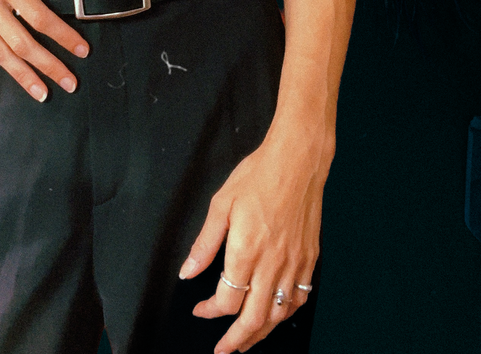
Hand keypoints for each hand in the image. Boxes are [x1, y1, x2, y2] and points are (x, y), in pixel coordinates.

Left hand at [178, 134, 327, 352]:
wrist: (297, 161)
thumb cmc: (259, 176)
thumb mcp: (221, 205)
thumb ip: (204, 244)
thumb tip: (188, 272)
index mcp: (246, 251)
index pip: (227, 300)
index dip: (210, 311)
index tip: (200, 308)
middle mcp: (272, 264)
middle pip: (254, 319)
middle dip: (236, 340)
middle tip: (223, 349)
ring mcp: (294, 264)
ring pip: (278, 315)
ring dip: (261, 333)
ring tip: (246, 339)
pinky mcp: (309, 259)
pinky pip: (299, 299)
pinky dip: (286, 314)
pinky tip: (276, 314)